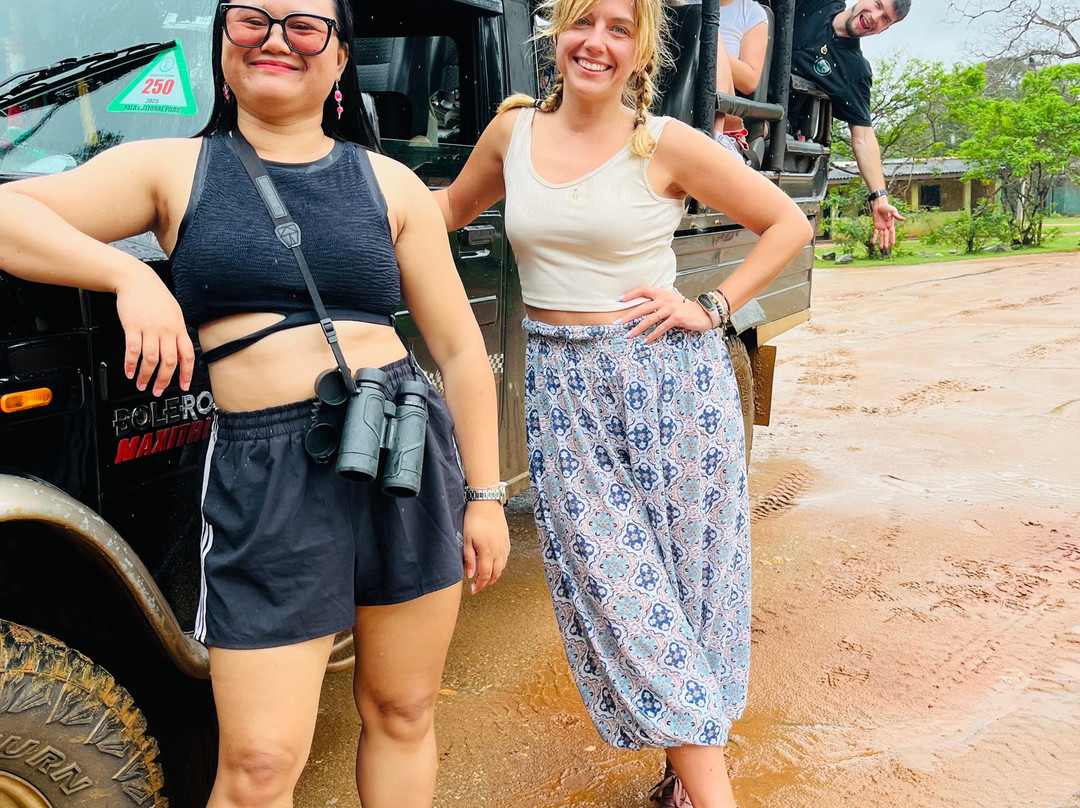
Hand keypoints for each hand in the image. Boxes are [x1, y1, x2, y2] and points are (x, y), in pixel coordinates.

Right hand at [114, 264, 194, 395]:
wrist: (136, 279)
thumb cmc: (154, 295)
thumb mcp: (174, 312)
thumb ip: (177, 331)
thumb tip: (180, 350)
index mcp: (179, 328)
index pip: (188, 356)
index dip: (187, 373)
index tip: (184, 386)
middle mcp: (166, 330)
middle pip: (169, 362)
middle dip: (164, 381)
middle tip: (158, 391)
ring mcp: (150, 329)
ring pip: (151, 360)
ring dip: (145, 376)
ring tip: (141, 384)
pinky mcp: (133, 327)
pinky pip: (133, 350)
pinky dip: (130, 364)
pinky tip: (129, 371)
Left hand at [463, 500, 509, 593]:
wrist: (486, 504)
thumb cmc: (474, 520)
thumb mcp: (466, 540)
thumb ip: (469, 559)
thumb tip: (470, 575)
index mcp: (487, 553)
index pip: (485, 576)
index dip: (479, 585)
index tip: (473, 590)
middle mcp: (498, 551)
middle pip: (496, 574)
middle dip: (487, 583)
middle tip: (478, 586)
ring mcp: (504, 546)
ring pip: (502, 567)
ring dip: (495, 575)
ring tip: (485, 578)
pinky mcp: (506, 540)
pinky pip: (505, 558)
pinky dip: (500, 565)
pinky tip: (495, 564)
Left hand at [618, 286, 713, 342]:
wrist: (704, 313)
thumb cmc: (686, 309)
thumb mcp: (671, 301)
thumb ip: (658, 302)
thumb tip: (642, 309)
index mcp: (662, 293)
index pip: (643, 289)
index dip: (630, 294)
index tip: (619, 300)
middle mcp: (664, 299)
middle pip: (642, 307)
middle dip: (628, 316)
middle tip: (617, 322)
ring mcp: (670, 308)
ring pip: (649, 319)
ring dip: (637, 328)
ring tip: (628, 335)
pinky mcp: (676, 318)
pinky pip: (661, 328)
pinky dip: (652, 335)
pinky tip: (645, 341)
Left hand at [871, 197, 905, 250]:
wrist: (879, 205)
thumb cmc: (887, 207)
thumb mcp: (893, 211)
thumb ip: (897, 216)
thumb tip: (904, 219)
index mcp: (891, 224)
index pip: (892, 233)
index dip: (892, 238)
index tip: (893, 244)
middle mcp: (886, 227)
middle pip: (886, 236)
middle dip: (885, 241)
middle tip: (885, 248)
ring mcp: (881, 227)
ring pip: (881, 236)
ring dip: (881, 241)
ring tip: (881, 247)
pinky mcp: (876, 225)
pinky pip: (875, 233)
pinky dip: (874, 237)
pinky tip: (873, 243)